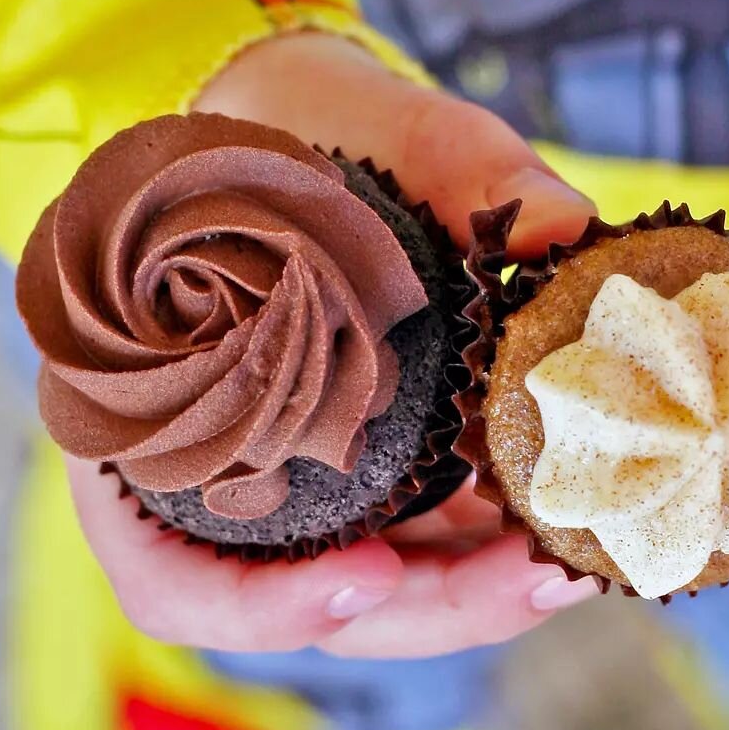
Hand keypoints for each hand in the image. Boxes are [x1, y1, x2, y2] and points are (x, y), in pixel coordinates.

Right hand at [68, 33, 598, 657]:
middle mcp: (223, 476)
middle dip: (426, 604)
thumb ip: (452, 162)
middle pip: (303, 601)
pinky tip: (556, 506)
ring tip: (571, 553)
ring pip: (374, 584)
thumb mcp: (351, 125)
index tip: (369, 573)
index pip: (172, 576)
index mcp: (157, 423)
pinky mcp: (368, 462)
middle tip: (538, 576)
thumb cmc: (294, 129)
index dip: (259, 604)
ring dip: (472, 589)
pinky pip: (421, 533)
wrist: (303, 128)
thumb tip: (561, 222)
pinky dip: (486, 538)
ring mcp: (302, 477)